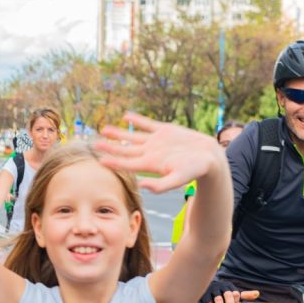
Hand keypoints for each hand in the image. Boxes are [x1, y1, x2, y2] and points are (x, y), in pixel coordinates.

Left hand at [97, 112, 224, 192]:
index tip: (99, 160)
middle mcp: (150, 153)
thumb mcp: (178, 179)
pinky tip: (126, 116)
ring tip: (104, 129)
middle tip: (94, 144)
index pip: (127, 163)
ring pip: (133, 136)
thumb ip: (160, 185)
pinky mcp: (165, 131)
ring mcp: (156, 141)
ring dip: (119, 133)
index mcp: (150, 165)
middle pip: (125, 150)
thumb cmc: (194, 171)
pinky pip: (147, 124)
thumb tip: (142, 186)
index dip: (113, 161)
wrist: (209, 157)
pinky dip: (137, 120)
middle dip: (110, 147)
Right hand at [200, 277, 258, 302]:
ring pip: (218, 299)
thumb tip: (257, 293)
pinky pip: (208, 302)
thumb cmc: (222, 292)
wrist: (205, 287)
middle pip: (227, 295)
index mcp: (230, 286)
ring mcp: (212, 290)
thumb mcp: (233, 293)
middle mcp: (221, 286)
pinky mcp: (204, 294)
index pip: (235, 294)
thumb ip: (244, 295)